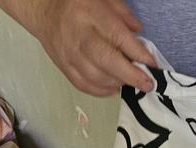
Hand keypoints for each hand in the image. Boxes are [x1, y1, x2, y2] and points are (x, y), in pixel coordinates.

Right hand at [26, 0, 158, 96]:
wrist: (43, 10)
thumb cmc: (77, 4)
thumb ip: (122, 13)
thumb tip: (139, 33)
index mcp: (90, 13)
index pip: (117, 35)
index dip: (136, 52)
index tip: (151, 64)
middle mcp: (78, 34)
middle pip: (105, 59)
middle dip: (129, 74)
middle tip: (146, 84)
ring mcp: (69, 53)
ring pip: (95, 76)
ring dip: (117, 83)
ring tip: (130, 83)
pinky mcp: (64, 66)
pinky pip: (84, 85)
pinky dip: (102, 90)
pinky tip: (114, 87)